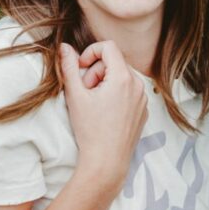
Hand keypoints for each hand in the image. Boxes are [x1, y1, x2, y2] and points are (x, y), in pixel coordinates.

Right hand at [59, 41, 147, 188]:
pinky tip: (105, 113)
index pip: (108, 47)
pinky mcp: (143, 111)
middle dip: (96, 71)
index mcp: (123, 77)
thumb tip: (65, 46)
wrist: (106, 163)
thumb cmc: (90, 130)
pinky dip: (116, 94)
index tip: (81, 68)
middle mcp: (138, 85)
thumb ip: (70, 67)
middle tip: (85, 90)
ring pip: (122, 76)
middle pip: (114, 62)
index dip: (91, 52)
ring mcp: (143, 99)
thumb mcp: (75, 95)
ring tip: (94, 103)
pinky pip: (130, 91)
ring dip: (105, 83)